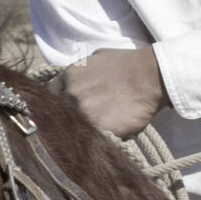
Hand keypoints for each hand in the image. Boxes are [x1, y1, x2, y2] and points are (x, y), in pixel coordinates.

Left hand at [49, 46, 165, 137]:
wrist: (152, 76)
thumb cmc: (128, 64)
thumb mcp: (96, 58)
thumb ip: (78, 72)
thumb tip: (68, 81)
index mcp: (68, 76)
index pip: (48, 97)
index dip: (56, 107)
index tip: (63, 112)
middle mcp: (71, 94)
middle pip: (59, 116)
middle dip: (69, 121)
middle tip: (82, 124)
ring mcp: (84, 112)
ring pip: (74, 130)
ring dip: (82, 133)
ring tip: (97, 130)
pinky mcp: (99, 129)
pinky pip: (90, 140)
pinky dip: (96, 141)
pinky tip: (107, 135)